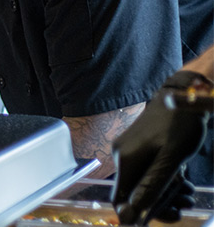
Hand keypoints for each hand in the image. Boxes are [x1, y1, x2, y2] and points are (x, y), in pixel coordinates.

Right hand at [112, 71, 210, 223]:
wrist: (184, 95)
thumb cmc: (179, 125)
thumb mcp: (171, 159)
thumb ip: (152, 185)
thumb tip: (132, 212)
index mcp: (126, 159)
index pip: (119, 198)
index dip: (136, 214)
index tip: (165, 216)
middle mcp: (121, 156)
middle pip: (133, 192)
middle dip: (159, 204)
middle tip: (184, 206)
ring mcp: (128, 151)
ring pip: (142, 183)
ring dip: (165, 193)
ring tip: (188, 194)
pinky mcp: (137, 148)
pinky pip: (146, 172)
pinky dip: (164, 180)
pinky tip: (182, 181)